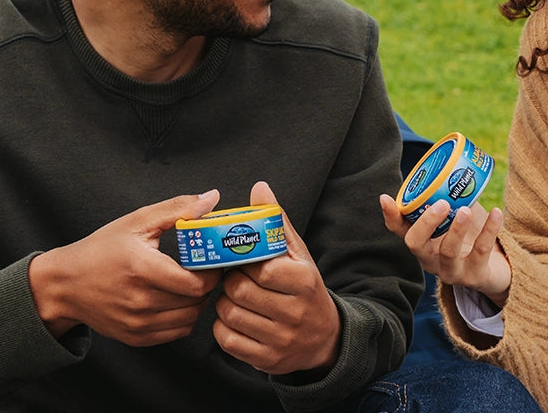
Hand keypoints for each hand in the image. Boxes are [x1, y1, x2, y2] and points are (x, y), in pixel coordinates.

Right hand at [28, 191, 223, 345]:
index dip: (212, 274)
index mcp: (143, 269)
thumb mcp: (137, 222)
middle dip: (207, 286)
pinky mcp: (135, 337)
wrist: (64, 284)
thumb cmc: (101, 250)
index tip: (212, 262)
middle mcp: (140, 301)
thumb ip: (177, 209)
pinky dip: (185, 318)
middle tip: (205, 272)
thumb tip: (212, 198)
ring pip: (190, 319)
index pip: (197, 284)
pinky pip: (177, 332)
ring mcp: (137, 323)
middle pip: (196, 302)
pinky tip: (178, 301)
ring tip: (191, 285)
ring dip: (197, 303)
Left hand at [213, 181, 340, 374]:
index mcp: (304, 282)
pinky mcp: (267, 360)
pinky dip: (223, 328)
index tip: (243, 261)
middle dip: (230, 283)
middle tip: (235, 278)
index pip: (261, 269)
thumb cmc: (304, 289)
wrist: (324, 337)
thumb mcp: (298, 255)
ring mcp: (281, 339)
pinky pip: (227, 341)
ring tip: (235, 297)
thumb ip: (276, 222)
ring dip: (224, 304)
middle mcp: (295, 312)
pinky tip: (235, 319)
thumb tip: (259, 187)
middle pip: (240, 292)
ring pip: (229, 315)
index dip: (244, 263)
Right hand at [380, 194, 511, 307]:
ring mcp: (452, 270)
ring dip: (456, 230)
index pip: (399, 230)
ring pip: (447, 252)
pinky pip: (481, 252)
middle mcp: (431, 259)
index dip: (390, 215)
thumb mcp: (456, 216)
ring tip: (466, 210)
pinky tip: (496, 212)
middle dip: (426, 223)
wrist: (498, 267)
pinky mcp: (475, 276)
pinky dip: (489, 230)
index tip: (385, 198)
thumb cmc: (471, 235)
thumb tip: (447, 166)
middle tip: (442, 203)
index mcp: (422, 242)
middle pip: (416, 244)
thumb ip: (448, 197)